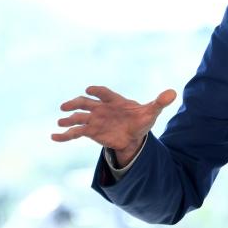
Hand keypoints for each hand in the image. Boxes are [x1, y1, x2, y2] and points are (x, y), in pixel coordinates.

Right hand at [51, 86, 176, 164]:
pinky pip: (75, 133)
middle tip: (66, 105)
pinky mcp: (91, 131)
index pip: (105, 93)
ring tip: (60, 122)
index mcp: (115, 100)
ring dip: (68, 119)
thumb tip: (173, 93)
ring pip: (78, 118)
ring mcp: (94, 119)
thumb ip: (159, 102)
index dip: (98, 91)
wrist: (133, 135)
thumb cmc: (140, 119)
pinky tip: (54, 137)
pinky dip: (64, 136)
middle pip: (86, 103)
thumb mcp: (151, 112)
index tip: (90, 89)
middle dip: (76, 103)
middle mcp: (101, 108)